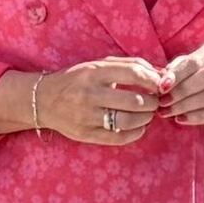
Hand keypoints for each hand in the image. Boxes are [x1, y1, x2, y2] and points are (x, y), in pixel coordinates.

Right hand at [19, 55, 167, 146]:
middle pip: (135, 100)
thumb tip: (160, 73)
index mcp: (93, 72)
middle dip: (153, 102)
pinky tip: (138, 127)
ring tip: (147, 114)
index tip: (160, 84)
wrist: (43, 99)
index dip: (153, 80)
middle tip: (155, 101)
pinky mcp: (85, 134)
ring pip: (128, 120)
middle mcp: (89, 94)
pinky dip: (135, 133)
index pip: (133, 73)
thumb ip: (128, 65)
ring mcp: (86, 116)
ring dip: (146, 118)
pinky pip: (119, 138)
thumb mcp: (98, 65)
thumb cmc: (77, 79)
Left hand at [161, 37, 203, 127]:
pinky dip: (197, 117)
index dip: (178, 75)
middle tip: (163, 102)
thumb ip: (179, 66)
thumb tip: (163, 77)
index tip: (162, 86)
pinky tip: (181, 119)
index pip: (197, 61)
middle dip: (181, 91)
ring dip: (185, 106)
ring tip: (167, 112)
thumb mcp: (194, 61)